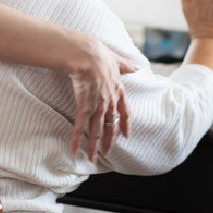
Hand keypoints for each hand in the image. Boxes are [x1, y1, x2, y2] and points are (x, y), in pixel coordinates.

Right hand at [66, 38, 137, 161]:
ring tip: (91, 159)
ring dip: (93, 147)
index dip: (125, 125)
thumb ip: (126, 65)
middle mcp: (109, 101)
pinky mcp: (84, 107)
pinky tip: (74, 151)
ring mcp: (97, 106)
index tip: (126, 135)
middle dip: (109, 142)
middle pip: (111, 126)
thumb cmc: (99, 54)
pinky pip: (80, 127)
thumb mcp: (116, 59)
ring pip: (96, 131)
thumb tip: (137, 67)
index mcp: (117, 90)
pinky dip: (77, 140)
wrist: (86, 55)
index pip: (124, 112)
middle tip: (107, 153)